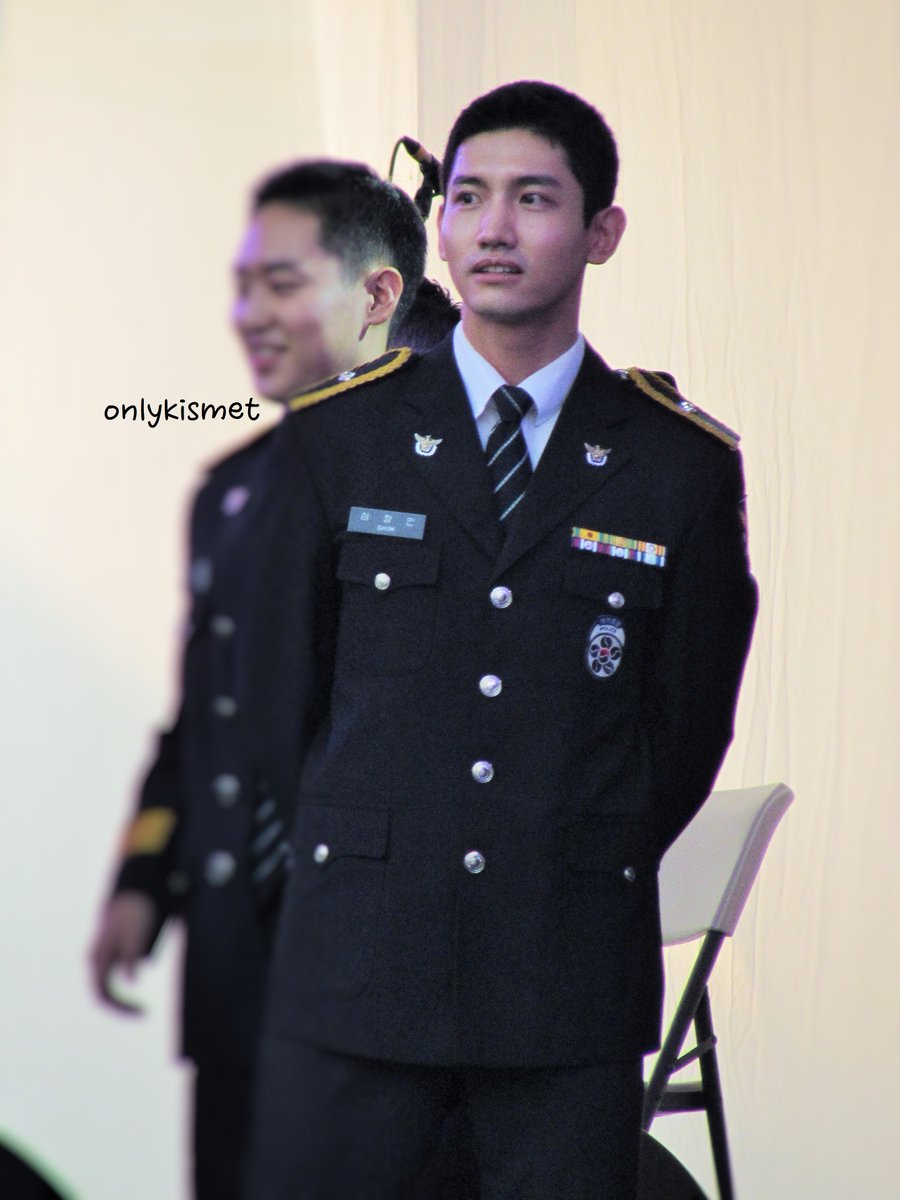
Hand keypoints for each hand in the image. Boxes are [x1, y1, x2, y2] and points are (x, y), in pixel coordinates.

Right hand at [88, 891, 158, 1013]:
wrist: (134, 887)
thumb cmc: (136, 911)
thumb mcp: (137, 934)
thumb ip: (132, 957)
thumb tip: (133, 981)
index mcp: (99, 957)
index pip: (103, 994)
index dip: (120, 1008)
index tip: (141, 1012)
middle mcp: (96, 958)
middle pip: (104, 991)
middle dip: (121, 1005)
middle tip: (144, 1011)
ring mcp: (103, 952)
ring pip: (108, 982)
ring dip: (122, 995)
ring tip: (141, 1003)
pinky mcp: (112, 947)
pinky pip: (114, 971)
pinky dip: (125, 982)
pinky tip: (137, 981)